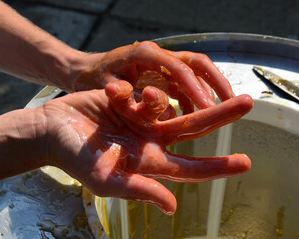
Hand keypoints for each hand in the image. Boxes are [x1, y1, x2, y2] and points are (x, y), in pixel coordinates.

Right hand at [43, 81, 252, 214]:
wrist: (51, 130)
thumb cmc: (75, 159)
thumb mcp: (106, 180)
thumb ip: (140, 190)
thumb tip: (171, 207)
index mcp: (151, 162)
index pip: (191, 167)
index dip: (218, 166)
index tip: (246, 162)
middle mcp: (152, 140)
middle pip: (194, 129)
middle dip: (220, 115)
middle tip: (247, 102)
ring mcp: (143, 119)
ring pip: (174, 105)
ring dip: (180, 95)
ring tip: (161, 90)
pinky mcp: (132, 100)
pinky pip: (146, 91)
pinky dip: (139, 90)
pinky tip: (119, 92)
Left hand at [73, 41, 233, 113]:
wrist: (85, 71)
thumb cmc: (94, 78)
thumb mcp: (107, 87)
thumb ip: (129, 97)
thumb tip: (159, 107)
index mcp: (145, 54)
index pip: (178, 68)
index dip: (195, 88)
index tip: (209, 107)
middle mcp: (158, 54)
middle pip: (196, 62)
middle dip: (216, 81)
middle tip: (233, 102)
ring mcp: (162, 63)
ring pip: (195, 71)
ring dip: (210, 89)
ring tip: (222, 110)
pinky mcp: (162, 73)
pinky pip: (185, 83)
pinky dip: (195, 96)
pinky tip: (199, 112)